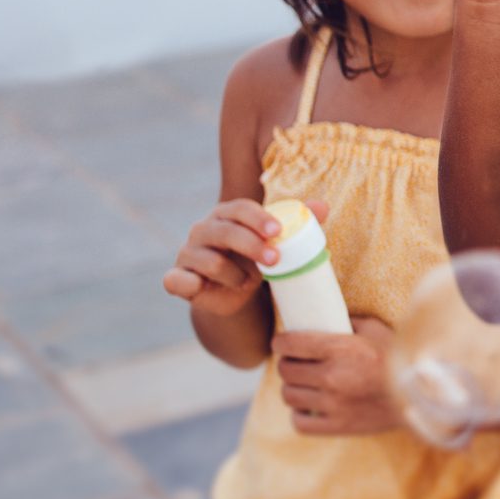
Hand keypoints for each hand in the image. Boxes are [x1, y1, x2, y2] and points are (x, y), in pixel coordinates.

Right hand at [162, 199, 300, 317]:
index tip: (278, 230)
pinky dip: (191, 283)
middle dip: (252, 246)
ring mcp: (187, 253)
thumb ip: (299, 222)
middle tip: (275, 259)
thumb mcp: (277, 242)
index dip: (258, 218)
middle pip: (225, 232)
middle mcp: (203, 229)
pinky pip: (177, 279)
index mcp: (227, 214)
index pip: (240, 209)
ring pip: (211, 262)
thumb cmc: (256, 258)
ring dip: (236, 276)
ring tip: (246, 282)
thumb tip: (322, 207)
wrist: (233, 291)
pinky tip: (203, 287)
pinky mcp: (177, 277)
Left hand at [272, 316, 402, 436]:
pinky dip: (300, 414)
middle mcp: (332, 376)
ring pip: (289, 396)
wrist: (417, 394)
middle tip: (297, 362)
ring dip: (293, 388)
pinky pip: (299, 422)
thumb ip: (347, 321)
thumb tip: (324, 317)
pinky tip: (310, 406)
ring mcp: (332, 404)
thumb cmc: (396, 357)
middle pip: (285, 371)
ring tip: (304, 385)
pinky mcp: (337, 425)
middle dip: (288, 364)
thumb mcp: (375, 329)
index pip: (289, 344)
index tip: (283, 342)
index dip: (281, 342)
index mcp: (339, 349)